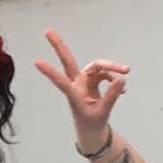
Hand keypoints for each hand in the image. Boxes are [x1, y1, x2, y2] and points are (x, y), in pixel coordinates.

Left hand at [34, 28, 128, 151]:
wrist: (93, 132)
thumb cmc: (92, 124)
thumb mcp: (103, 112)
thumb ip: (112, 96)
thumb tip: (121, 79)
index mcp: (73, 95)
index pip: (61, 81)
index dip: (51, 72)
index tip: (36, 62)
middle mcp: (77, 84)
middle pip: (68, 60)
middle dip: (58, 46)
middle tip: (47, 30)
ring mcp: (84, 81)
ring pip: (97, 66)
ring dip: (111, 68)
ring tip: (126, 72)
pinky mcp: (92, 82)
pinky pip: (105, 74)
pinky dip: (114, 78)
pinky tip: (123, 89)